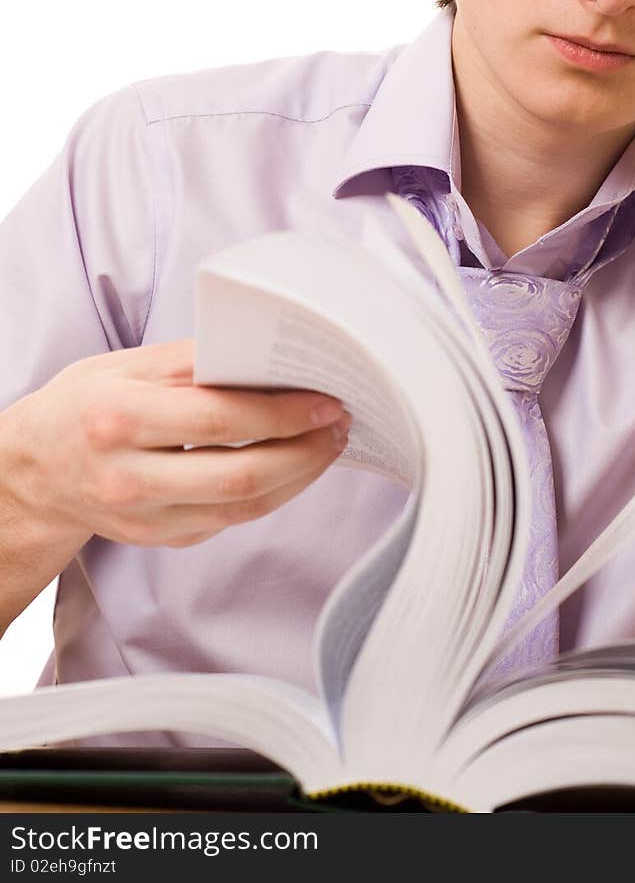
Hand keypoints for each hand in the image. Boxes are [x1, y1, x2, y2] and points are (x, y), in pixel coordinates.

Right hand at [1, 338, 350, 549]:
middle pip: (240, 475)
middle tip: (339, 424)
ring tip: (328, 444)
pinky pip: (231, 520)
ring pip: (243, 507)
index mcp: (119, 419)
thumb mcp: (124, 365)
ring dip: (299, 476)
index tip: (324, 400)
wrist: (34, 471)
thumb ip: (192, 361)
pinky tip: (293, 466)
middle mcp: (129, 477)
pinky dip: (271, 493)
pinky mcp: (160, 539)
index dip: (282, 414)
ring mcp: (145, 518)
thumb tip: (262, 355)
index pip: (219, 420)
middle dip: (304, 451)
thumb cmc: (84, 406)